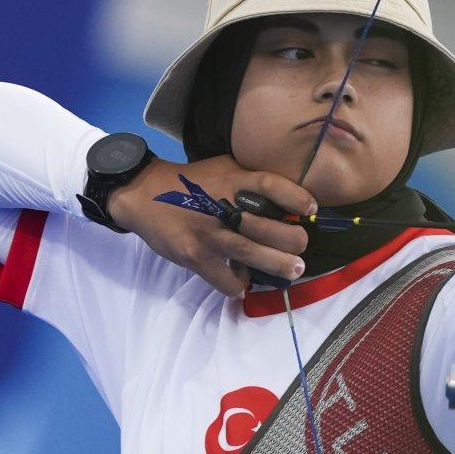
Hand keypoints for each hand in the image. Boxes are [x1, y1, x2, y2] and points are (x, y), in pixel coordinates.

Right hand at [108, 155, 316, 296]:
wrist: (143, 194)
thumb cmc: (193, 183)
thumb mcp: (224, 168)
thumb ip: (251, 182)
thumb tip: (289, 205)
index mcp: (231, 180)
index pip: (270, 185)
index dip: (295, 197)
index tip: (311, 208)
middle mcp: (221, 206)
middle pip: (266, 227)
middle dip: (292, 241)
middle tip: (301, 245)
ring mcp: (207, 234)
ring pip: (251, 254)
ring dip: (278, 265)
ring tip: (294, 269)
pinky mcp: (194, 256)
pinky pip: (225, 279)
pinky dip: (238, 285)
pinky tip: (244, 283)